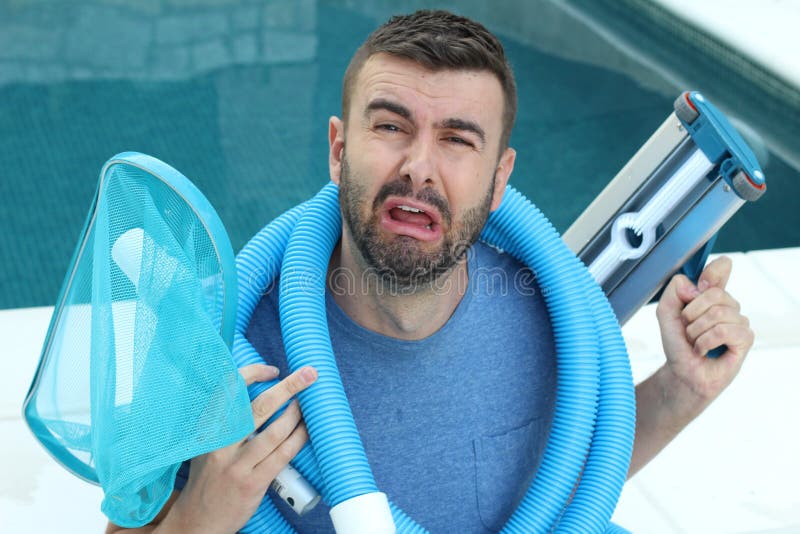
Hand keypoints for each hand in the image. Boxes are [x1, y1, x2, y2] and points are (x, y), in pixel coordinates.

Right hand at [163, 364, 317, 533]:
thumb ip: (225, 422)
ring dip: (297, 414)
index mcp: (208, 428)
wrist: (197, 520)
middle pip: (259, 406)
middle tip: (309, 374)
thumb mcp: (207, 445)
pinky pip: (282, 454)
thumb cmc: (208, 478)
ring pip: (275, 430)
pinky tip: (307, 430)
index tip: (273, 370)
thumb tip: (256, 394)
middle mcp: (220, 443)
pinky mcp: (252, 482)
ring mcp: (237, 463)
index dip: (254, 373)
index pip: (230, 390)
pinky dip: (298, 438)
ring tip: (308, 405)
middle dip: (288, 386)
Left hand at [655, 256, 753, 402]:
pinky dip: (705, 342)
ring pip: (718, 313)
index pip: (721, 269)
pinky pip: (723, 330)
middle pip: (714, 293)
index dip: (713, 271)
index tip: (701, 284)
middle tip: (688, 329)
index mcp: (710, 295)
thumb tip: (695, 285)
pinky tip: (704, 350)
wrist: (682, 371)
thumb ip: (674, 292)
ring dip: (696, 332)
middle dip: (691, 314)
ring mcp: (739, 321)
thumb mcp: (666, 313)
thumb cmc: (678, 343)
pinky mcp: (745, 338)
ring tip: (695, 342)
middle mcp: (728, 305)